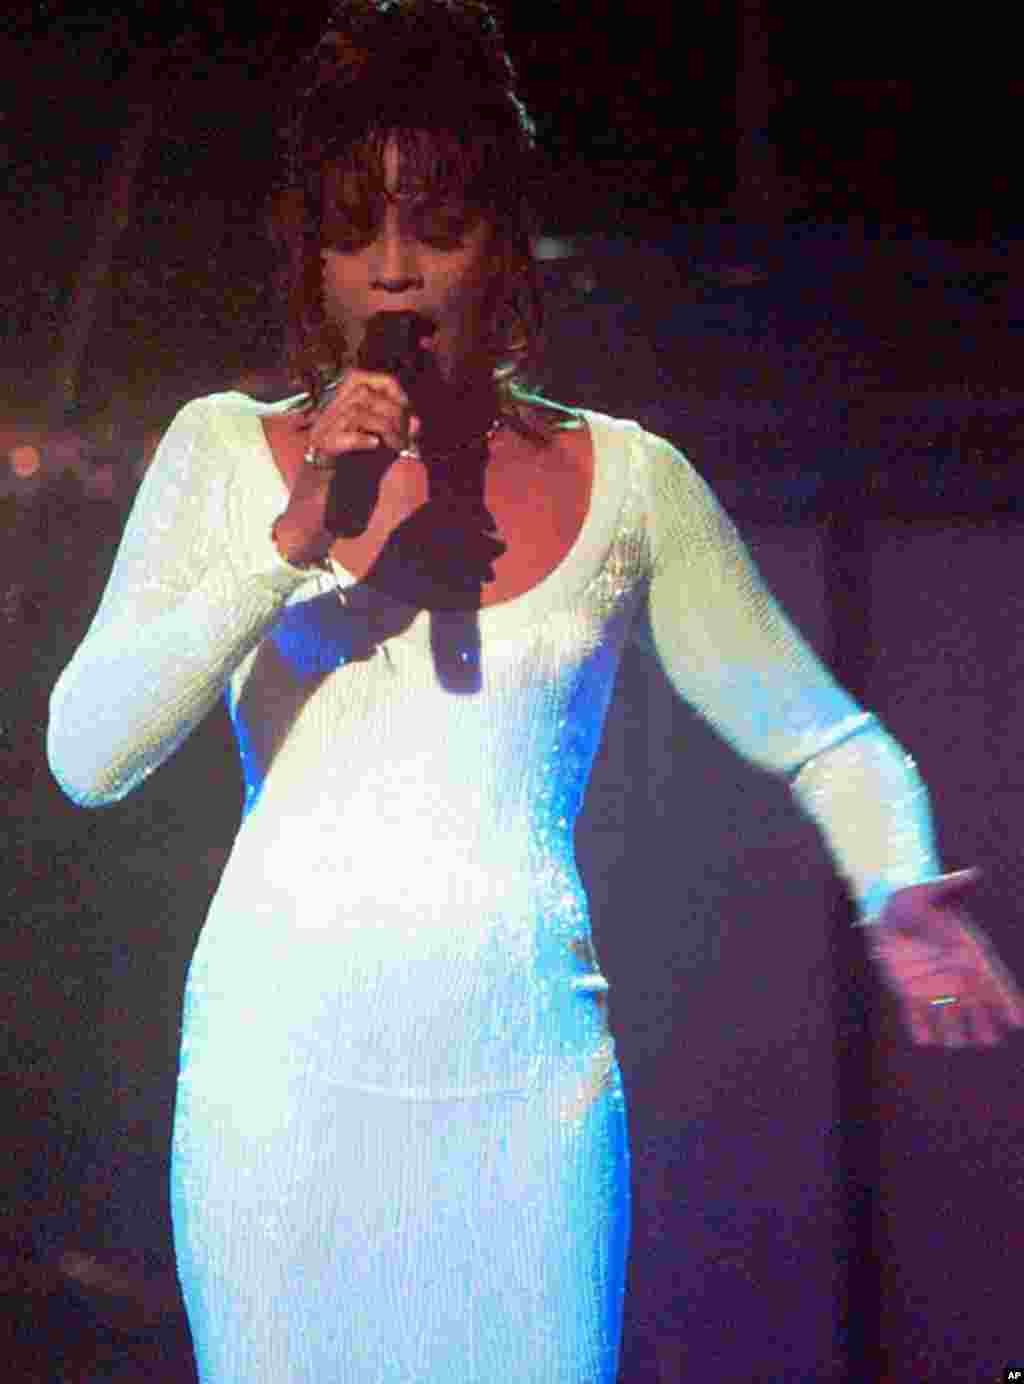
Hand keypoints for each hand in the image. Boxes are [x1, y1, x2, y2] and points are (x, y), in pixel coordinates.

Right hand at [274, 370, 419, 562]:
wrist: (315, 513)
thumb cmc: (344, 485)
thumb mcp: (376, 456)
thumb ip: (393, 438)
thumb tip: (416, 422)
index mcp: (337, 412)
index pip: (358, 377)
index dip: (387, 386)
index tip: (406, 407)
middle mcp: (326, 418)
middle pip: (361, 392)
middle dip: (391, 410)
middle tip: (403, 436)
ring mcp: (320, 435)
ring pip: (354, 412)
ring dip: (384, 427)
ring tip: (395, 446)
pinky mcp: (319, 457)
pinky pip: (340, 439)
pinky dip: (361, 439)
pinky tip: (375, 447)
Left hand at [864, 870, 1023, 1046]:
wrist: (885, 907)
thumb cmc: (914, 897)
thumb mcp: (931, 891)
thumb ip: (952, 886)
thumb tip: (972, 875)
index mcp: (968, 952)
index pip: (994, 980)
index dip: (1007, 1001)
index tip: (1018, 1022)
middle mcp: (955, 974)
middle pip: (977, 1005)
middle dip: (985, 1023)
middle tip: (989, 1039)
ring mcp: (933, 985)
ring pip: (949, 1015)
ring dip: (953, 1030)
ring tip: (957, 1041)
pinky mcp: (909, 991)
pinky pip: (917, 1016)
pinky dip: (920, 1027)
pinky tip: (924, 1039)